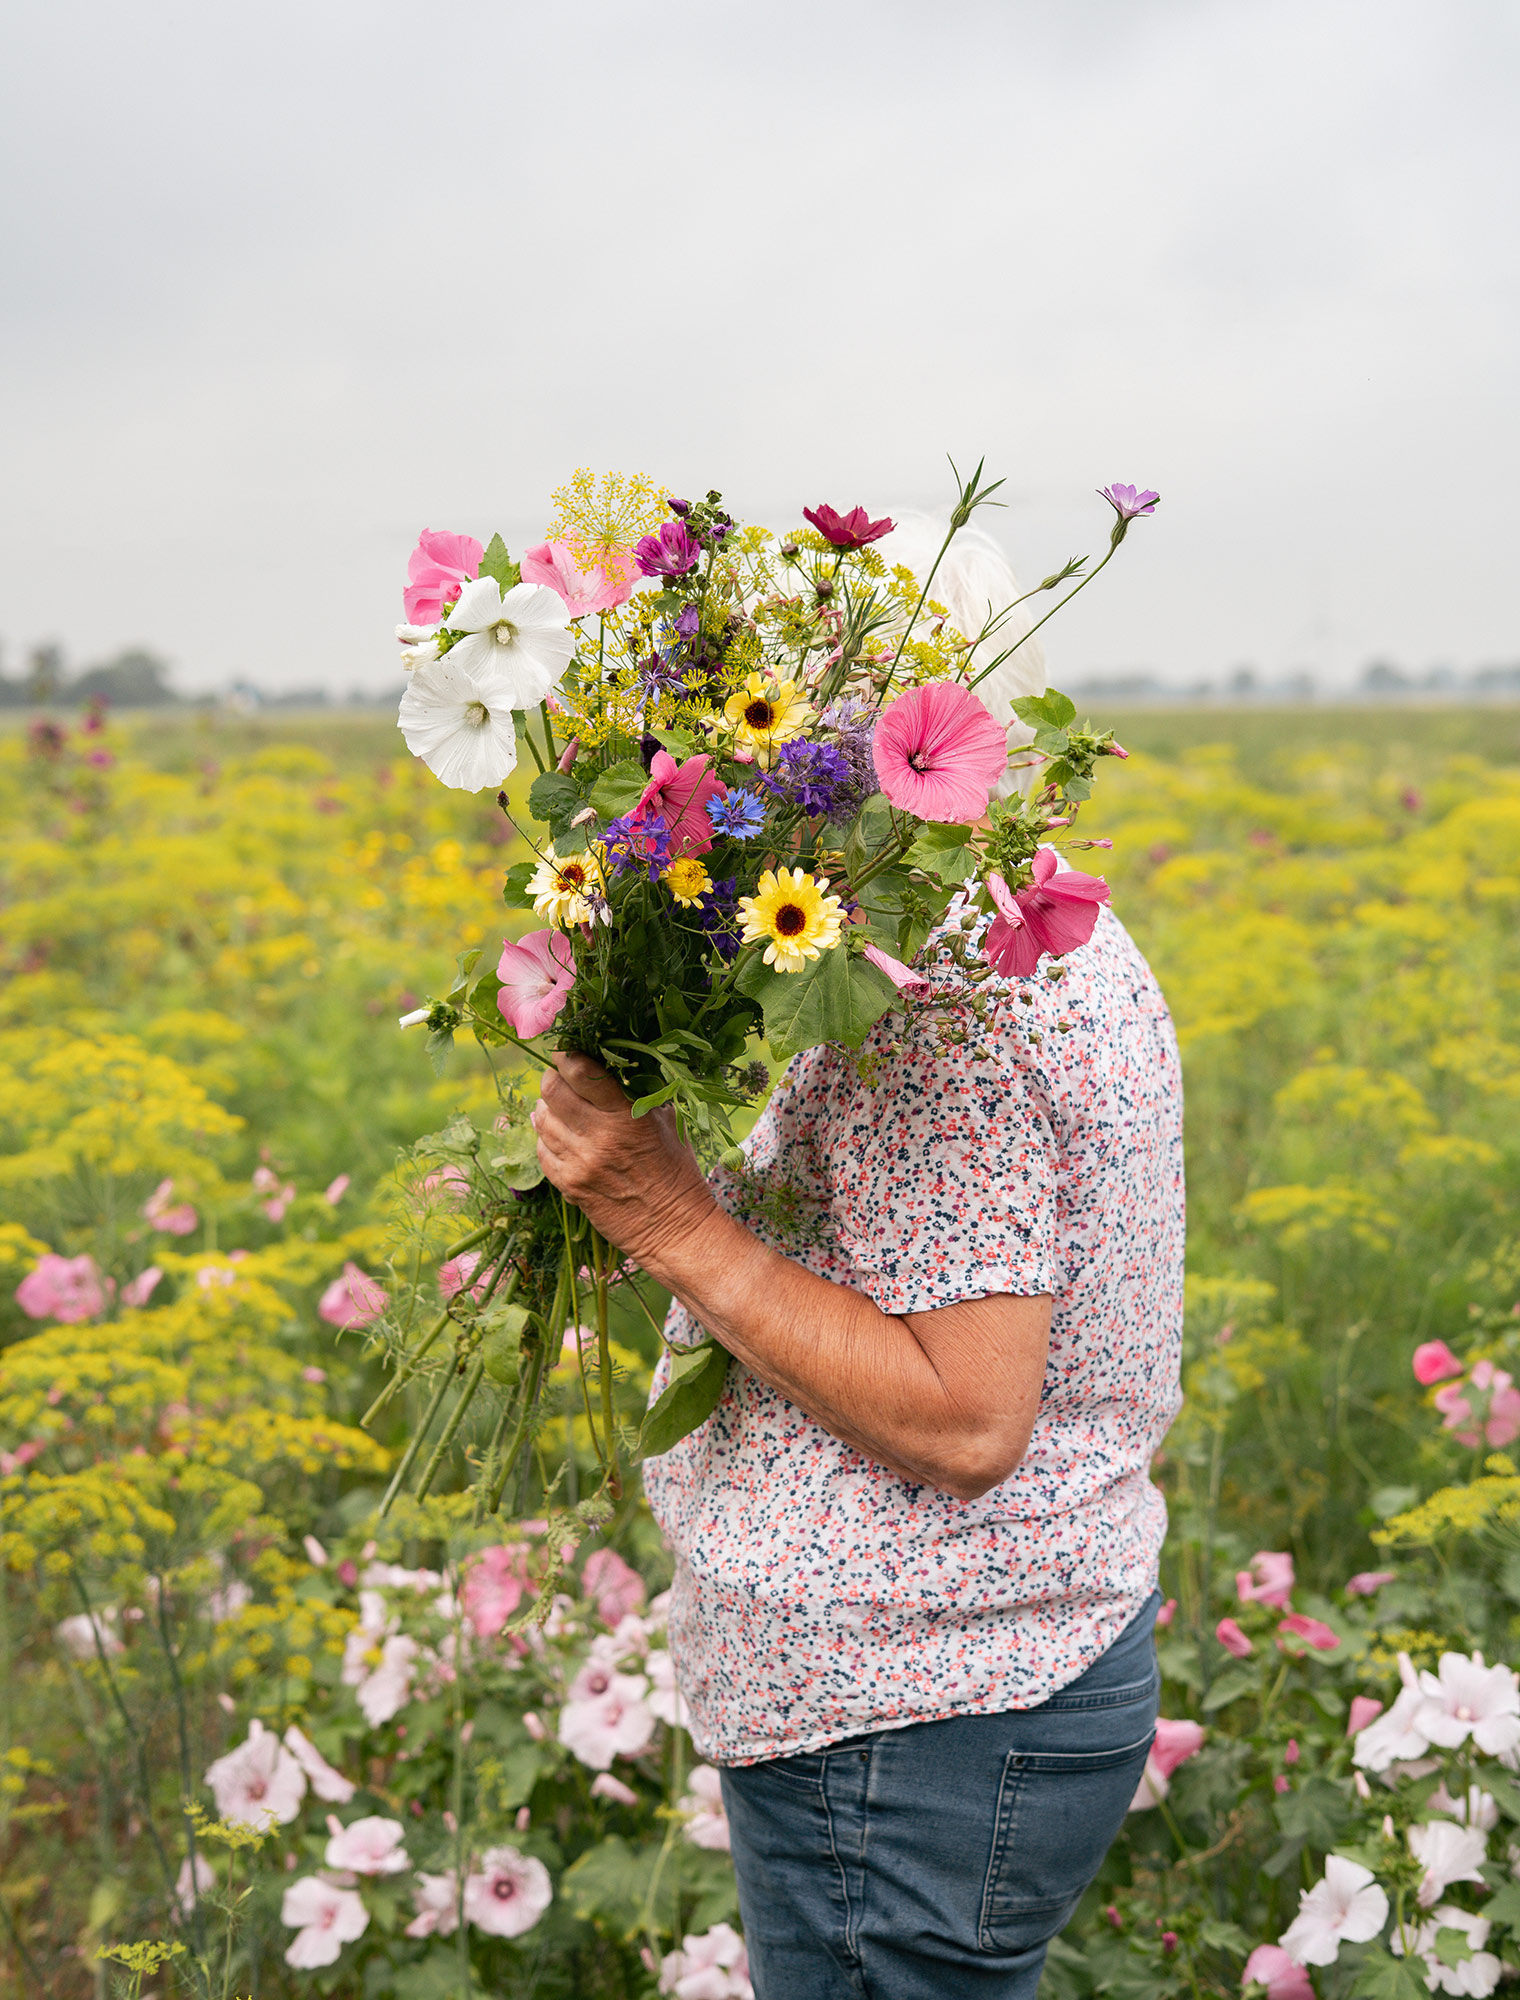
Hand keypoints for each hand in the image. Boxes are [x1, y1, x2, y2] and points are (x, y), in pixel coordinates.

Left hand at [530, 1053, 715, 1268]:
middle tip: (559, 1076)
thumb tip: (610, 1065)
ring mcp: (580, 1163)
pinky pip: (541, 1152)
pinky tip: (558, 1136)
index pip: (581, 1072)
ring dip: (547, 1108)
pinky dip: (545, 1139)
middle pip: (552, 1091)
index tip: (568, 1051)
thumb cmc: (677, 1172)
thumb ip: (638, 1093)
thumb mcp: (667, 1123)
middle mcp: (599, 1137)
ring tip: (558, 1106)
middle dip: (552, 1078)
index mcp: (626, 1116)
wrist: (675, 1229)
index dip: (567, 1056)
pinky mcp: (569, 1187)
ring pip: (542, 1120)